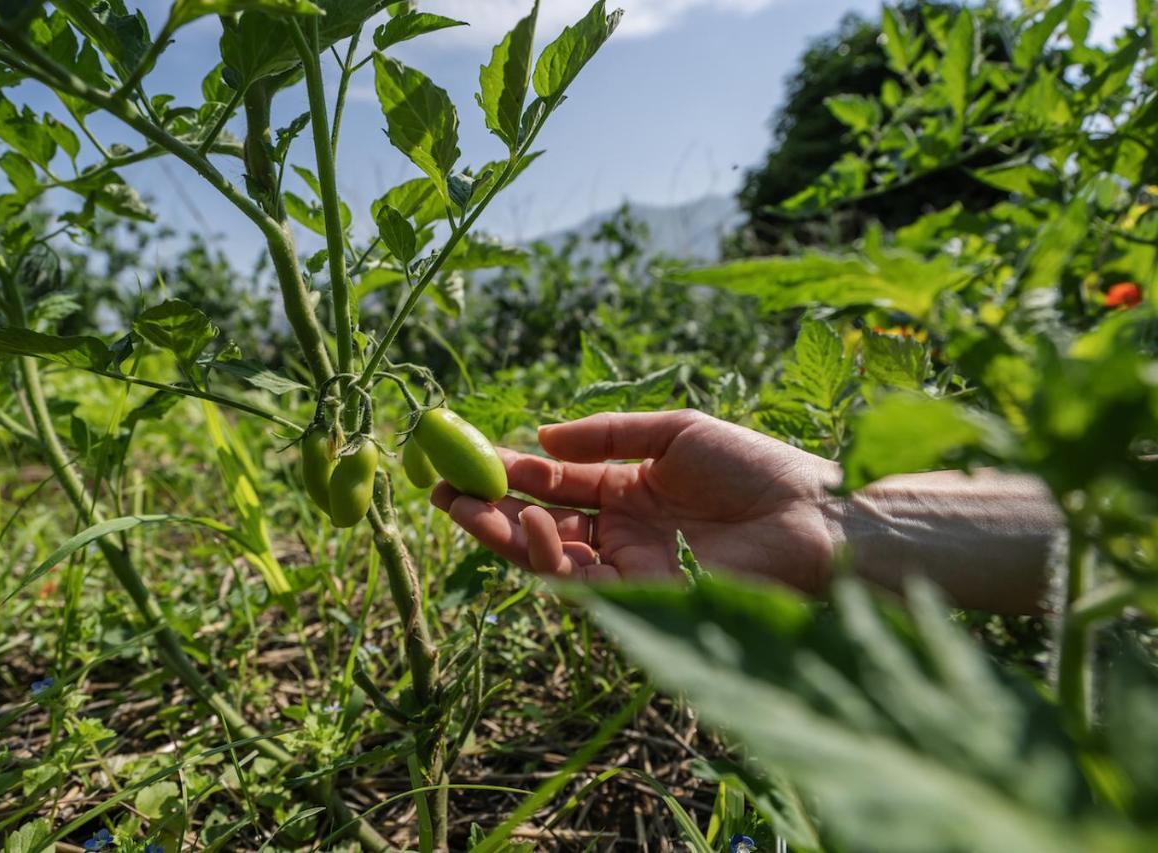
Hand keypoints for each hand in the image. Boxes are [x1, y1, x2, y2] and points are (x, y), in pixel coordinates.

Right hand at [431, 410, 840, 591]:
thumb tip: (542, 435)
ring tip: (463, 505)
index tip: (471, 455)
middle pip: (543, 523)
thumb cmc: (757, 468)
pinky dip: (549, 555)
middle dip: (492, 508)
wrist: (815, 519)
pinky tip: (530, 523)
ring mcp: (629, 566)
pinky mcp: (639, 596)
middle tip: (441, 489)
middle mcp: (624, 532)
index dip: (515, 471)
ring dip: (504, 533)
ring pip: (550, 557)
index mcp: (633, 491)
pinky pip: (581, 579)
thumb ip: (608, 436)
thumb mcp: (675, 433)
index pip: (559, 483)